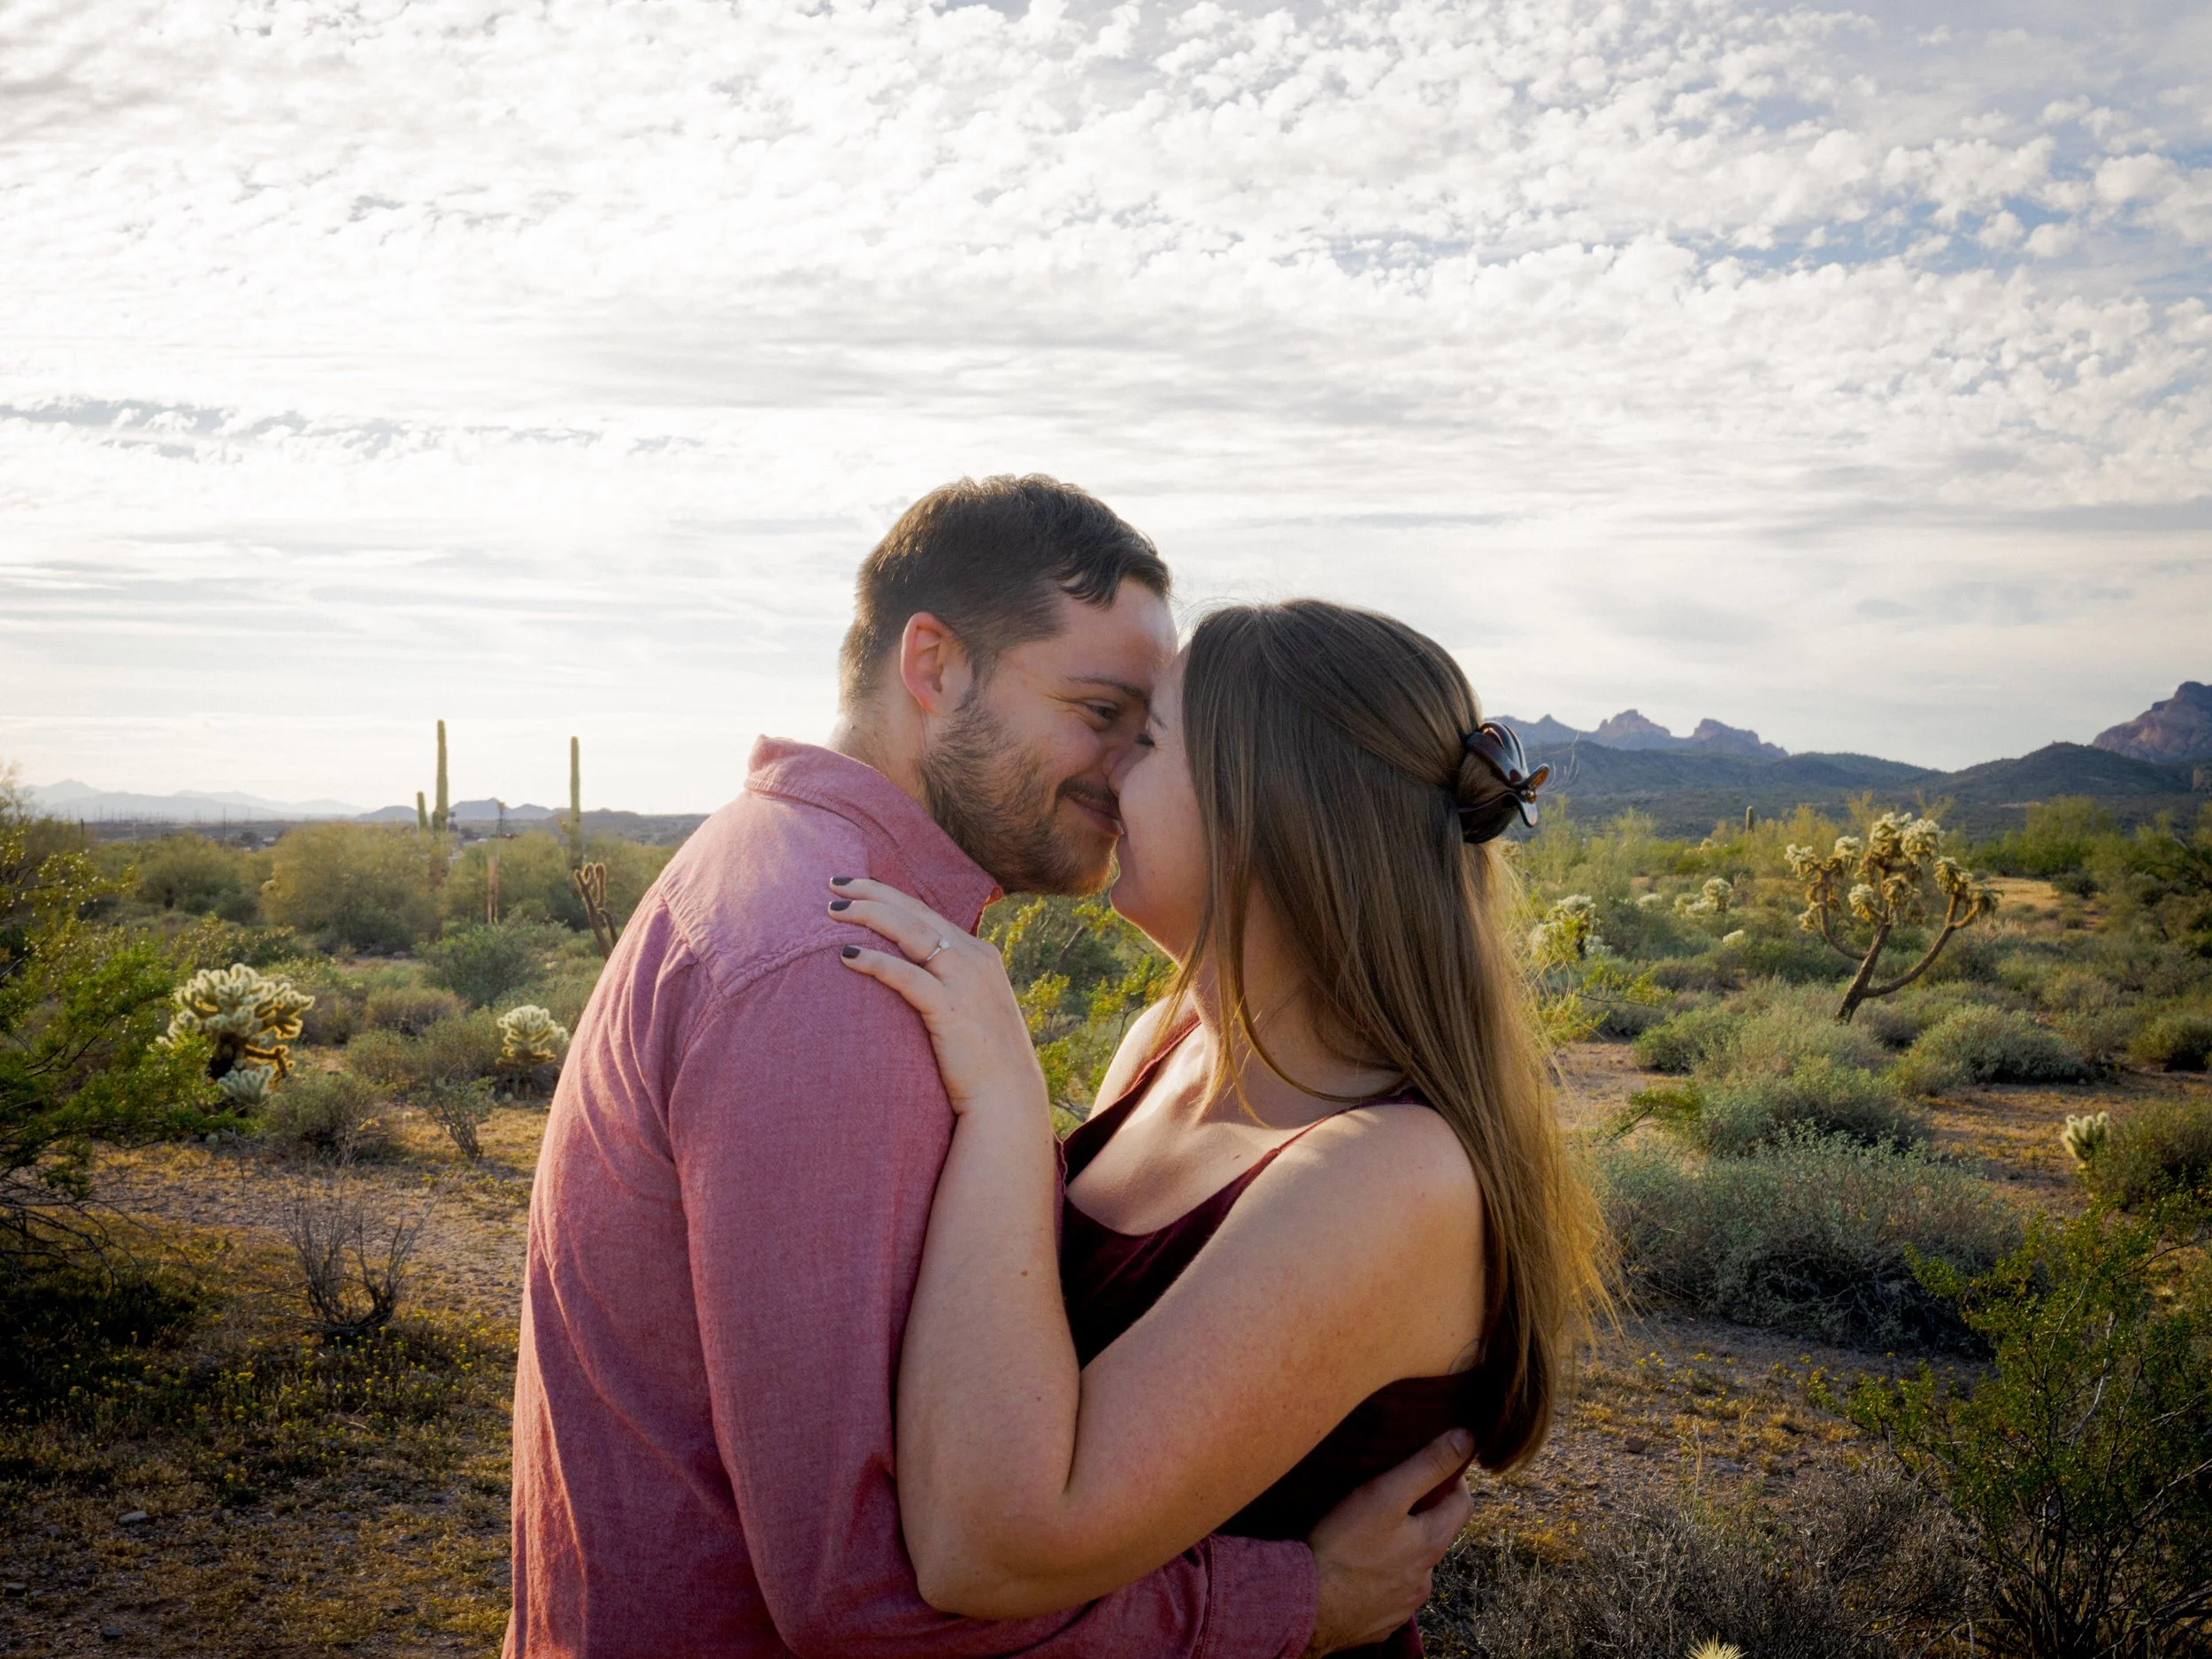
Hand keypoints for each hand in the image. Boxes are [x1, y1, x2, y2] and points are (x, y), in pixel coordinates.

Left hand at [829, 877, 1046, 1116]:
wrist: (1007, 1096)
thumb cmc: (982, 1060)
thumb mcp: (972, 1009)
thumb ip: (949, 986)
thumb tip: (913, 979)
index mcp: (978, 954)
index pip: (926, 912)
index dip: (889, 895)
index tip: (857, 886)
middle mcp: (973, 958)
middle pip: (915, 912)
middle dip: (872, 893)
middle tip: (834, 884)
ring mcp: (964, 981)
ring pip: (910, 932)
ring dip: (869, 916)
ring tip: (832, 911)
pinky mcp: (950, 1008)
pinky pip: (907, 976)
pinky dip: (875, 962)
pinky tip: (847, 956)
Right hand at [1302, 1429, 1473, 1655]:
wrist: (1306, 1605)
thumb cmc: (1343, 1545)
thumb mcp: (1386, 1493)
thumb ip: (1428, 1465)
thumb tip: (1467, 1439)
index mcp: (1431, 1543)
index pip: (1462, 1505)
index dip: (1454, 1480)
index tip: (1436, 1466)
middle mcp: (1424, 1579)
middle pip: (1434, 1538)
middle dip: (1420, 1517)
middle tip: (1390, 1498)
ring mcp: (1402, 1605)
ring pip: (1410, 1569)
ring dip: (1398, 1552)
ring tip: (1365, 1536)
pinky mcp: (1378, 1623)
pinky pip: (1386, 1596)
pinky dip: (1377, 1581)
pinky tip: (1353, 1571)